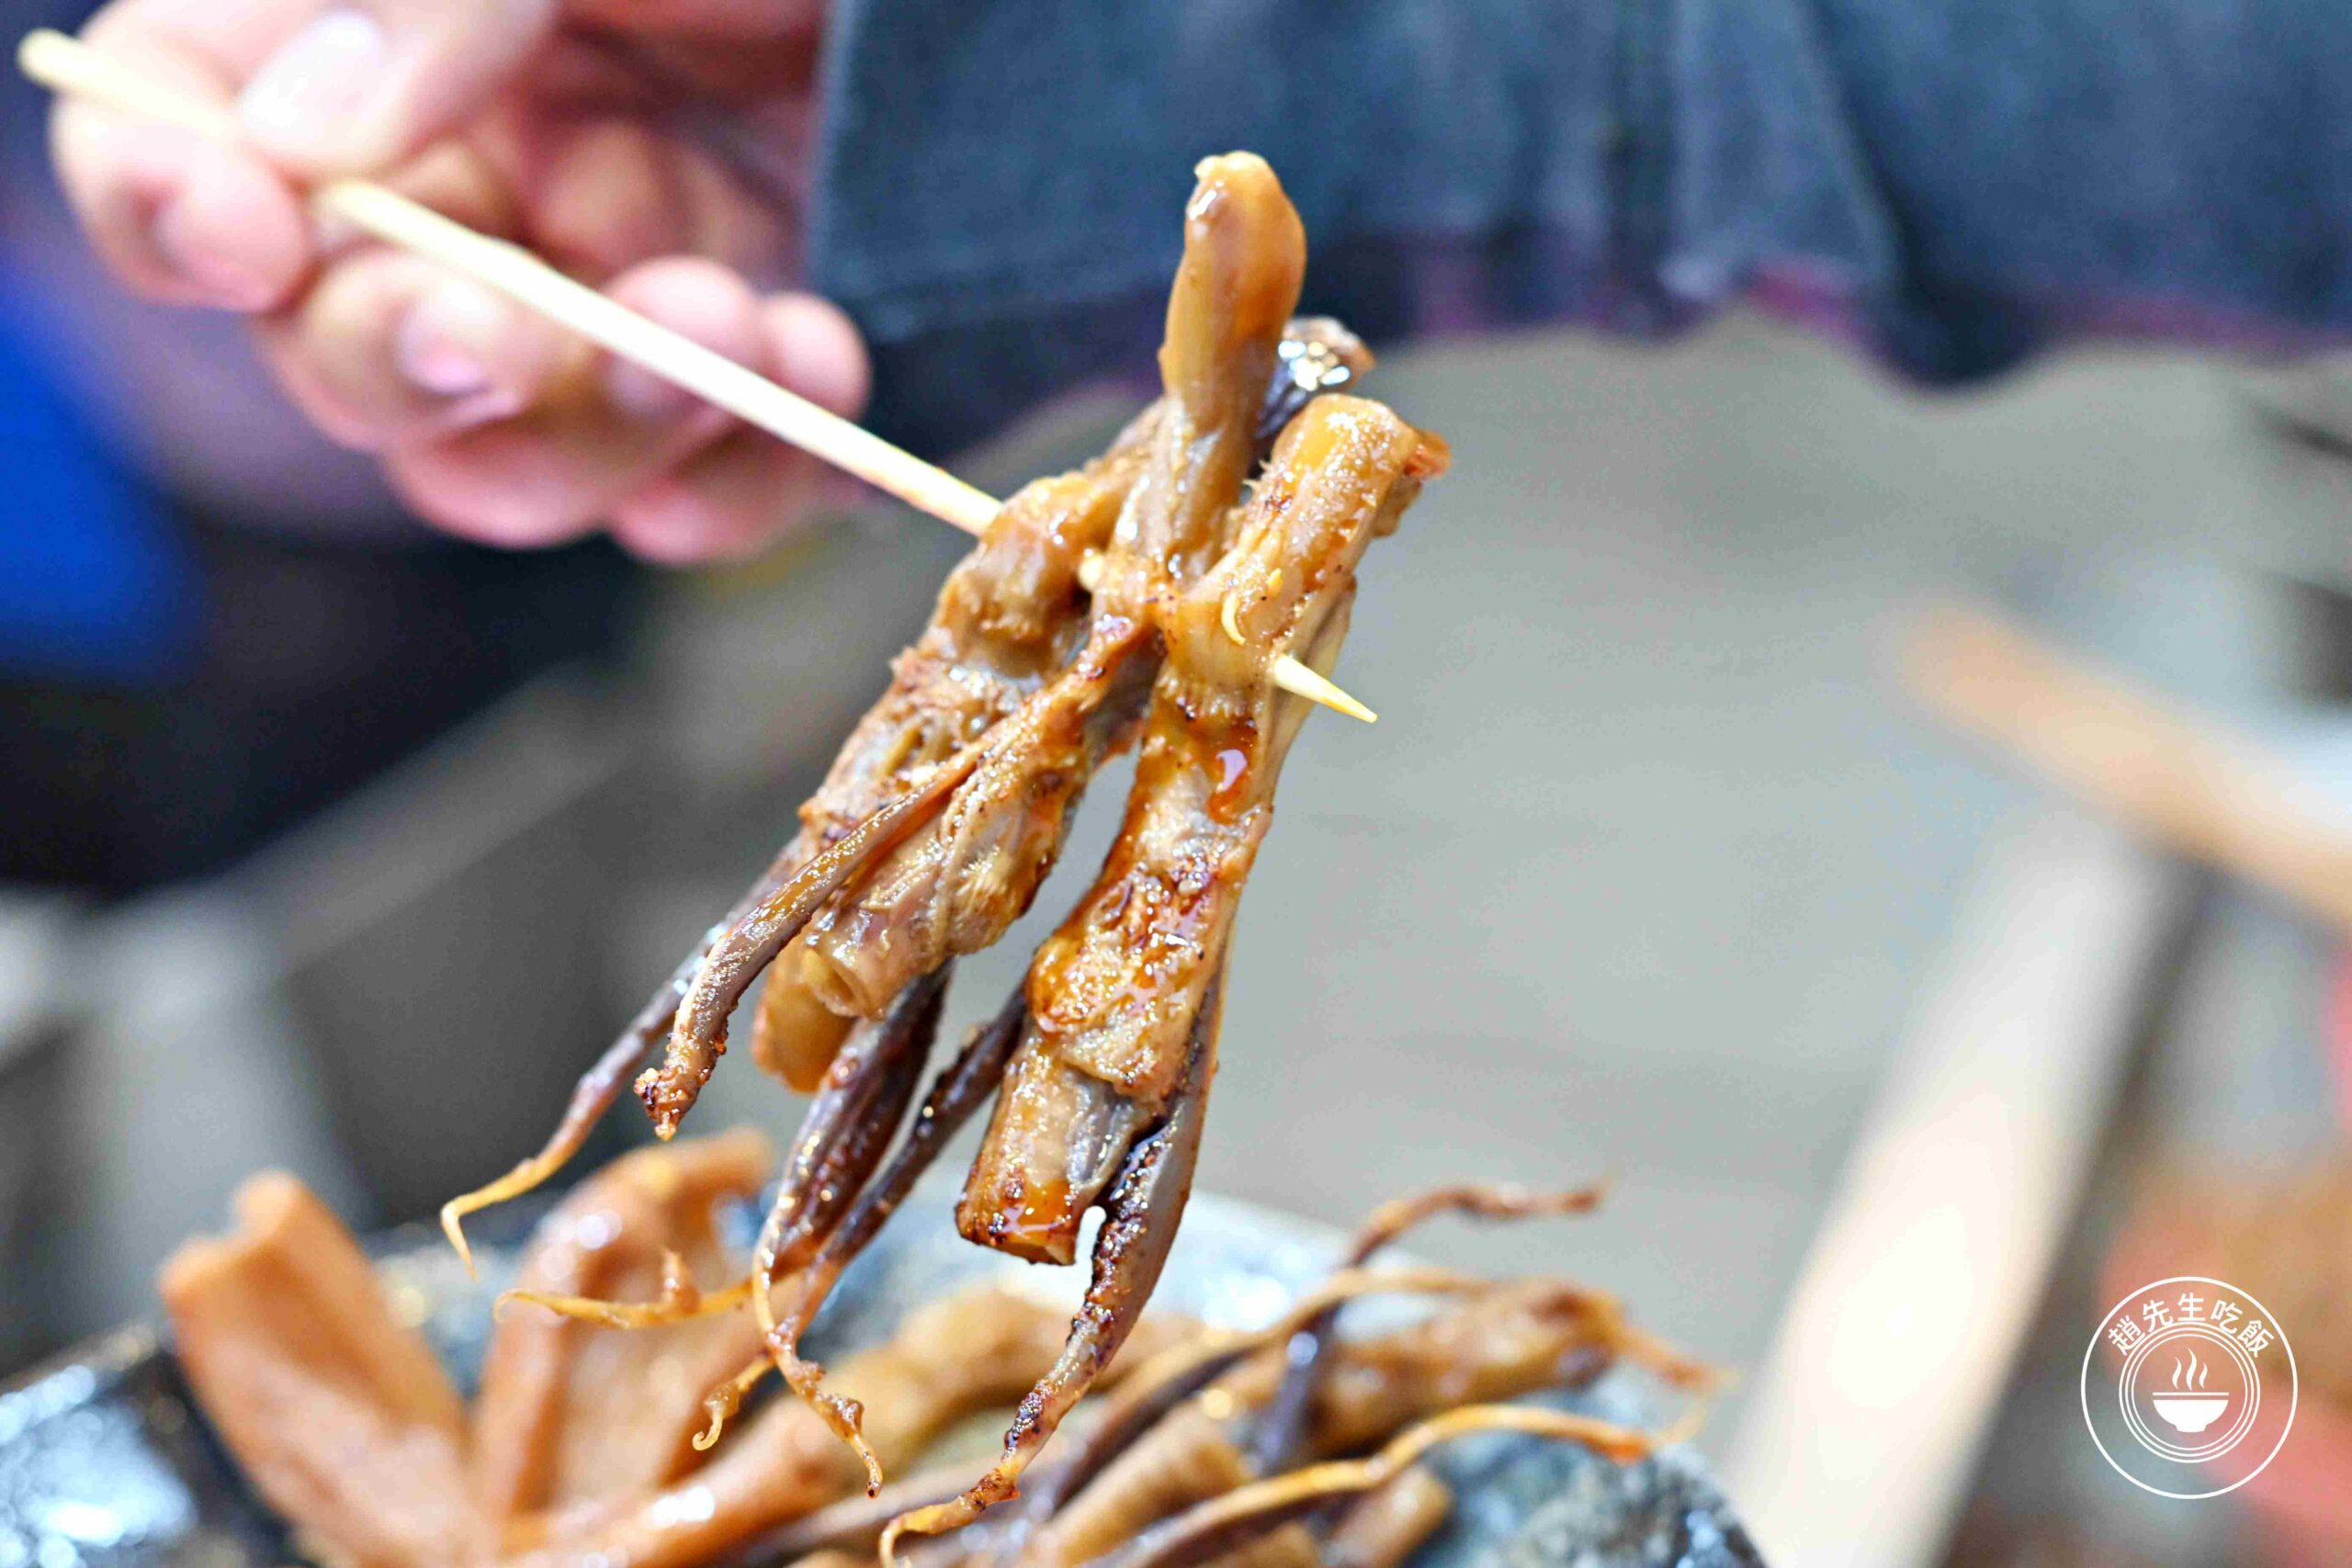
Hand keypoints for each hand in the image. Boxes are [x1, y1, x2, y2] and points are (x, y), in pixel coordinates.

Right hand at [48, 0, 867, 560]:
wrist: (1045, 7)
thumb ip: (438, 1)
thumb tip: (299, 148)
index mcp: (374, 41)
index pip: (172, 137)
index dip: (163, 208)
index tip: (247, 241)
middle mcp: (476, 184)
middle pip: (340, 356)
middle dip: (415, 363)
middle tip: (510, 328)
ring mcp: (613, 296)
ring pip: (518, 465)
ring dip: (606, 425)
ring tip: (725, 325)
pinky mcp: (756, 381)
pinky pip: (709, 497)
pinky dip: (757, 470)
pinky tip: (823, 362)